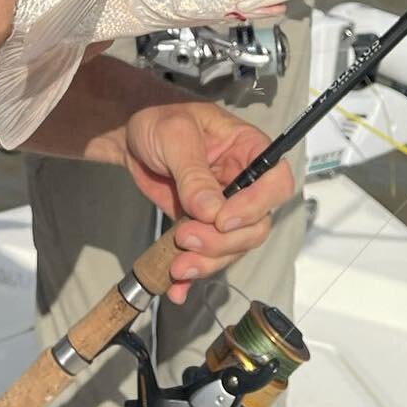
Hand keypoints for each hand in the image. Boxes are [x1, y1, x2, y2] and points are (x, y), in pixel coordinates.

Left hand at [120, 100, 293, 304]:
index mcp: (248, 149)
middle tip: (186, 238)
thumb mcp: (174, 135)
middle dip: (223, 241)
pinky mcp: (202, 227)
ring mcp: (225, 208)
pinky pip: (207, 256)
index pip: (275, 183)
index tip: (222, 219)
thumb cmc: (158, 119)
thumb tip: (211, 211)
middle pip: (256, 225)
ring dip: (208, 262)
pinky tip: (176, 286)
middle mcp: (244, 182)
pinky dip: (193, 275)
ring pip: (234, 247)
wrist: (131, 137)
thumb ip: (193, 171)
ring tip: (176, 266)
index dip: (256, 206)